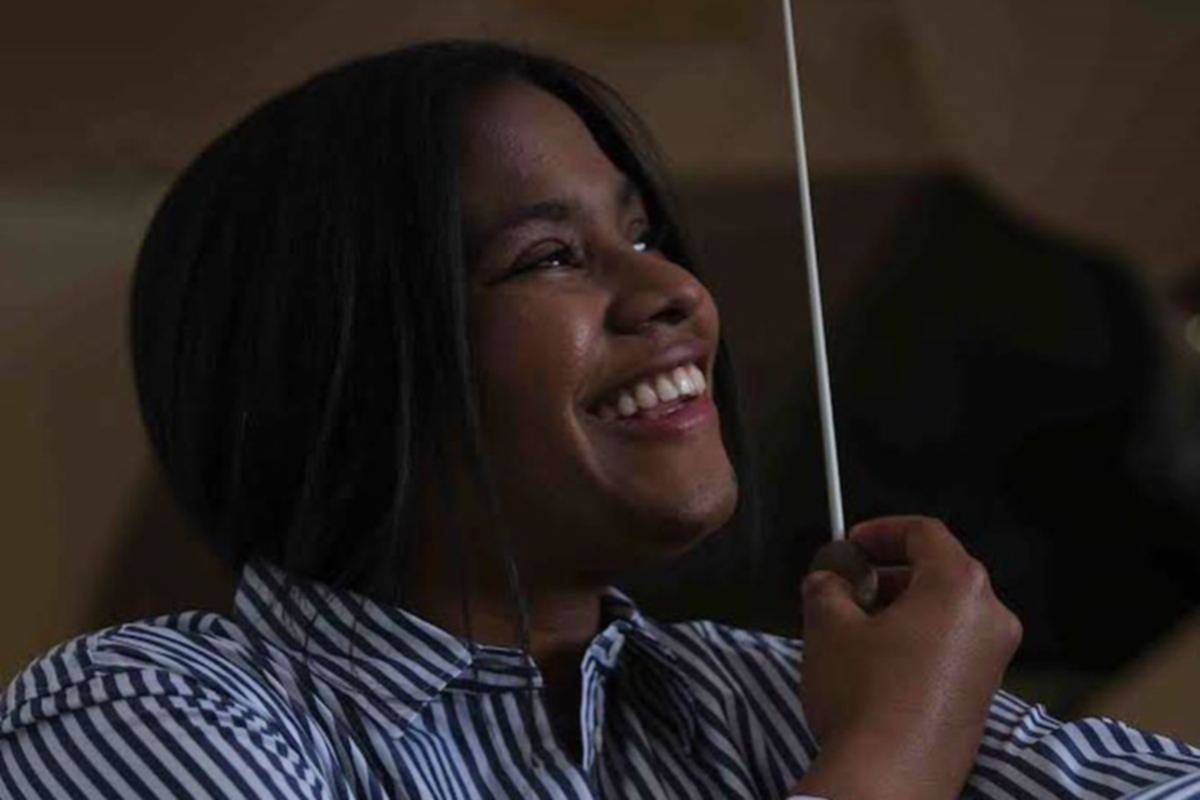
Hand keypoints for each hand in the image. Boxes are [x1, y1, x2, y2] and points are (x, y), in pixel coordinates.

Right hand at [792, 516, 1022, 799]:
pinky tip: (877, 665)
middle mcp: (991, 617)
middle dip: (888, 574)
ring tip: (853, 628)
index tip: (847, 544)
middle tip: (845, 588)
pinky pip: (952, 647)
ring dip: (901, 609)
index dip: (881, 530)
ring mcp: (994, 660)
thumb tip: (826, 581)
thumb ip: (826, 588)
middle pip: (941, 572)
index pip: (925, 533)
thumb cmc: (862, 691)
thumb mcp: (828, 627)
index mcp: (960, 586)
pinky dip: (918, 640)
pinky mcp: (984, 697)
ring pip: (946, 613)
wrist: (891, 780)